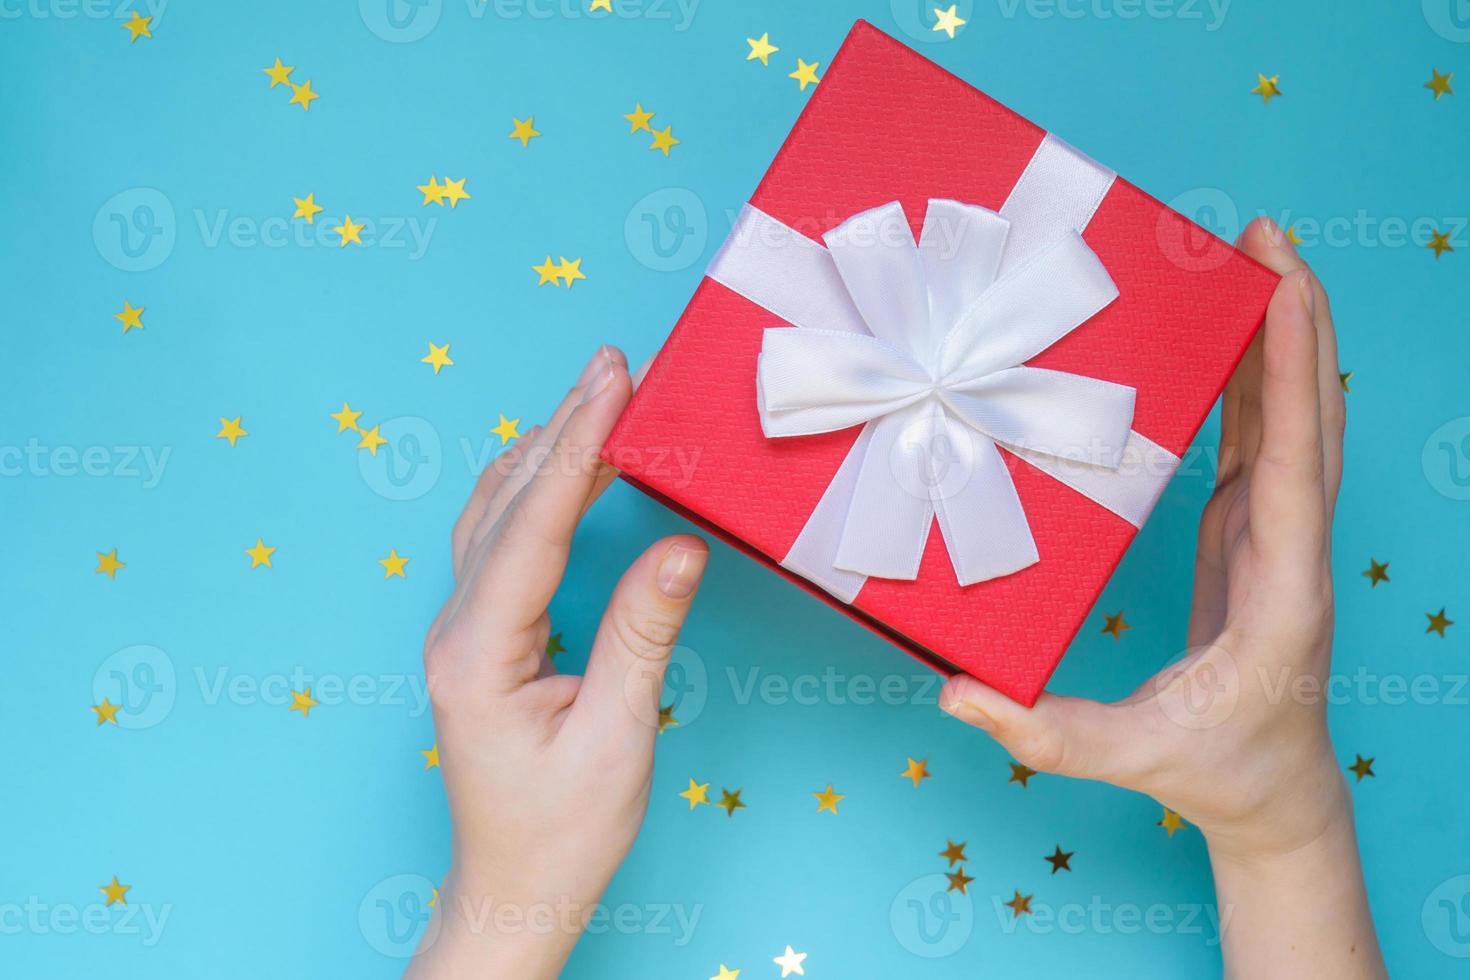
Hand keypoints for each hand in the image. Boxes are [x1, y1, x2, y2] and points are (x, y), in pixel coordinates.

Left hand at [407, 346, 707, 978]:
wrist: (513, 890)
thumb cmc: (561, 832)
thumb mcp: (617, 738)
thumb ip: (642, 636)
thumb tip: (679, 547)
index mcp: (480, 653)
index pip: (533, 526)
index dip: (578, 447)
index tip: (614, 382)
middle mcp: (457, 629)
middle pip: (508, 502)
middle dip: (563, 426)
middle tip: (612, 362)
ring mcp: (462, 631)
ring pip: (495, 514)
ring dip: (546, 449)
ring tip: (597, 395)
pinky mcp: (481, 638)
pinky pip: (500, 541)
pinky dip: (536, 490)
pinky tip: (564, 467)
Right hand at [939, 218, 1383, 976]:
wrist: (1274, 789)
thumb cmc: (1215, 770)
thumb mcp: (1127, 758)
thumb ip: (1042, 732)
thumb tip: (954, 693)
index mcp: (1280, 589)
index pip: (1294, 464)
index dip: (1291, 374)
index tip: (1283, 293)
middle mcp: (1294, 545)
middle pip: (1313, 412)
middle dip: (1297, 317)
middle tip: (1267, 236)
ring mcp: (1278, 530)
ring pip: (1297, 412)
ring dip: (1283, 332)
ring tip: (1253, 256)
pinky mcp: (1253, 526)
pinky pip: (1264, 435)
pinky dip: (1255, 374)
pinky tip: (1230, 331)